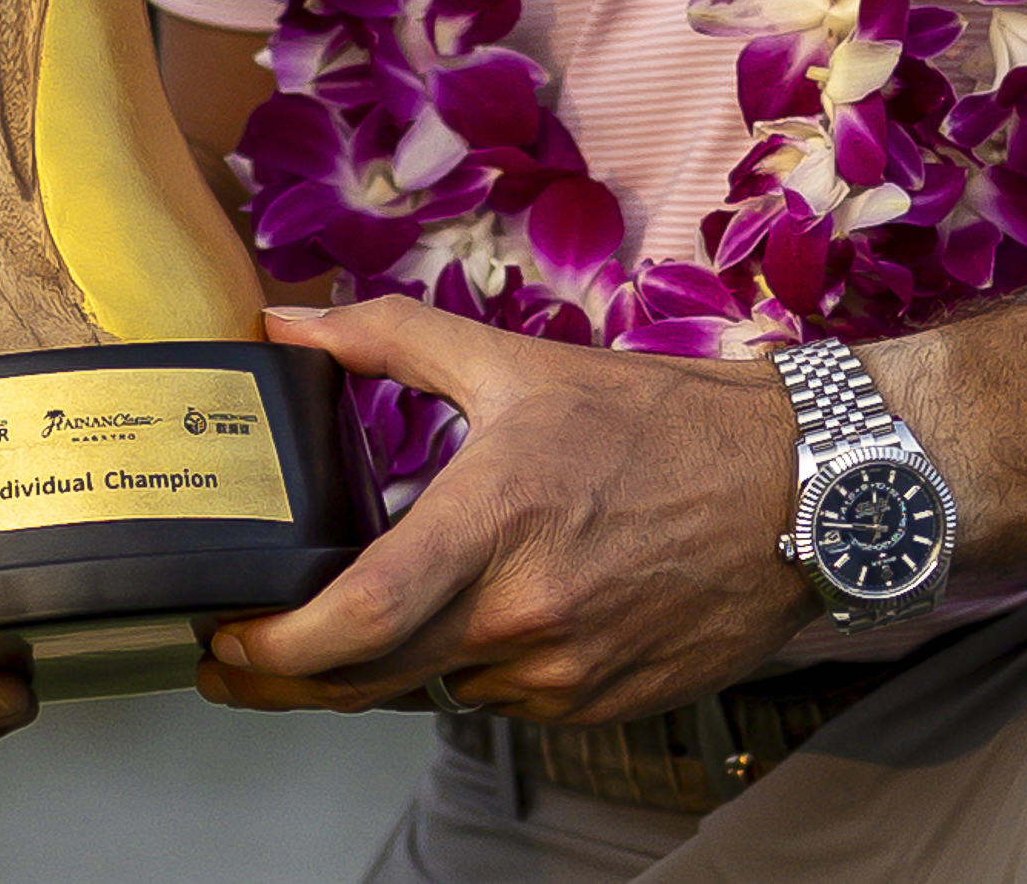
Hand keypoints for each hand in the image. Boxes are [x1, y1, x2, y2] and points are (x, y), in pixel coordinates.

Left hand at [201, 301, 816, 725]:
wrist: (799, 486)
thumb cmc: (663, 420)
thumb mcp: (516, 363)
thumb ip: (389, 340)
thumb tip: (286, 324)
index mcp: (496, 523)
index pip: (359, 618)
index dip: (276, 649)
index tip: (226, 639)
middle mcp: (527, 612)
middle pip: (372, 682)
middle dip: (288, 683)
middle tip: (236, 665)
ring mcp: (565, 671)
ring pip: (437, 691)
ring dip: (394, 666)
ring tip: (380, 616)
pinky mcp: (600, 703)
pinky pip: (502, 703)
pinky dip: (473, 670)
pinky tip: (484, 620)